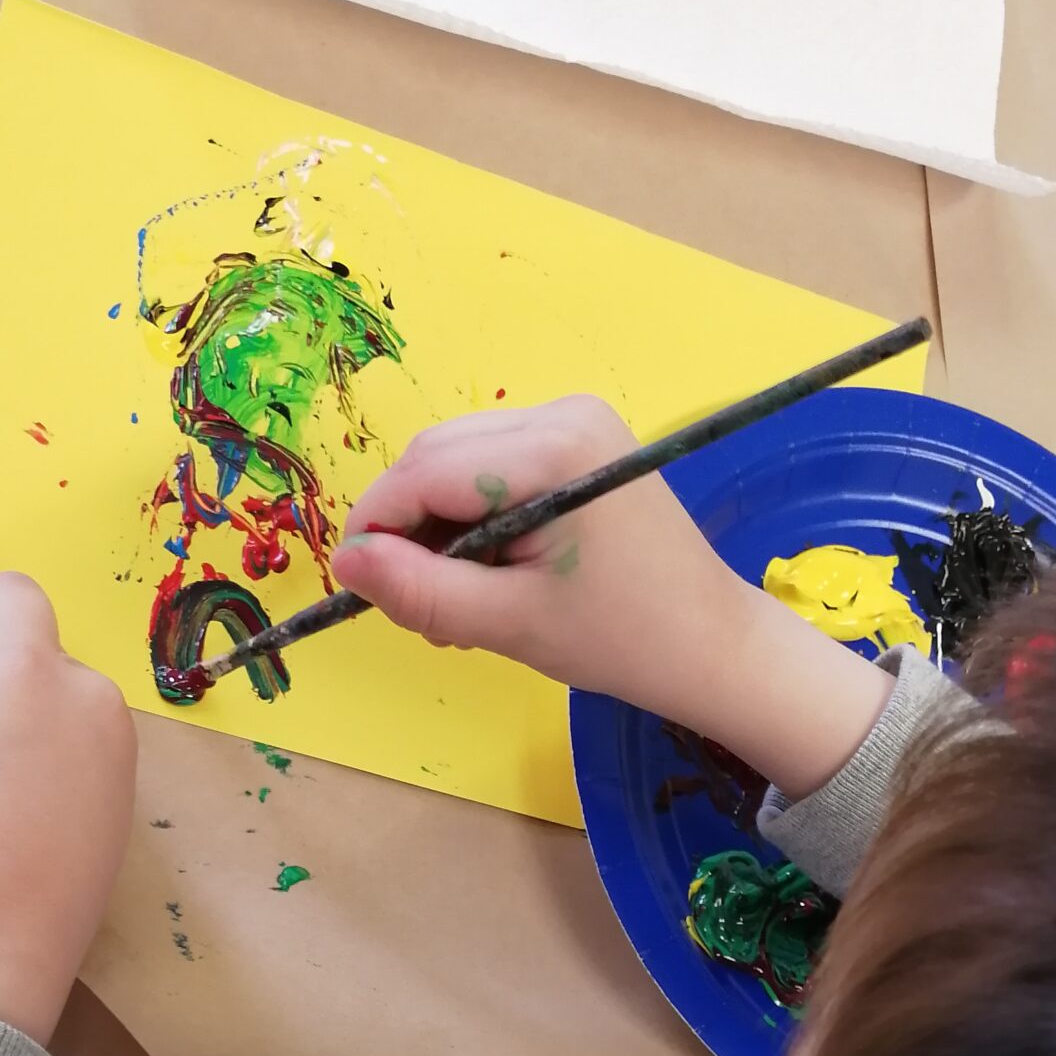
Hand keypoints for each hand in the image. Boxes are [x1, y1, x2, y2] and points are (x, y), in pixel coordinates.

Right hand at [331, 397, 751, 735]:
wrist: (708, 642)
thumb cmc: (622, 639)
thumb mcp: (509, 624)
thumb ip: (422, 592)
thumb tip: (346, 564)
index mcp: (553, 451)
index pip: (424, 471)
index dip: (377, 527)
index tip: (361, 589)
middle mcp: (562, 414)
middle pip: (435, 457)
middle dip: (410, 531)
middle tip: (424, 612)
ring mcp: (572, 420)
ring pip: (455, 461)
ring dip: (438, 529)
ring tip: (463, 604)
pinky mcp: (576, 440)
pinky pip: (489, 467)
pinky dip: (472, 519)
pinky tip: (492, 573)